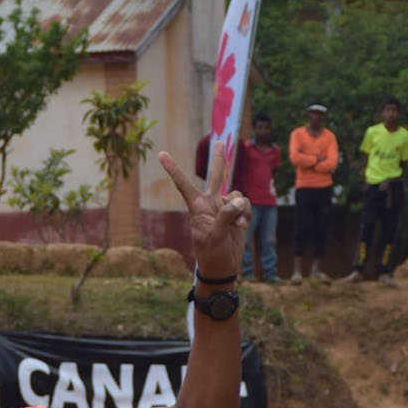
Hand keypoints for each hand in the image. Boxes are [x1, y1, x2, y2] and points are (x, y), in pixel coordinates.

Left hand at [159, 144, 249, 277]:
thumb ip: (225, 217)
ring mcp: (223, 207)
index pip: (184, 184)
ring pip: (237, 195)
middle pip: (215, 176)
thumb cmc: (212, 254)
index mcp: (197, 207)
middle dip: (219, 159)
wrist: (223, 266)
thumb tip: (236, 201)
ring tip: (238, 225)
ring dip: (241, 208)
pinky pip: (244, 204)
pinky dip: (246, 213)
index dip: (173, 168)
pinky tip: (243, 226)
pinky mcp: (235, 213)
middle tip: (219, 141)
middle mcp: (210, 203)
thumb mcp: (215, 237)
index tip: (161, 154)